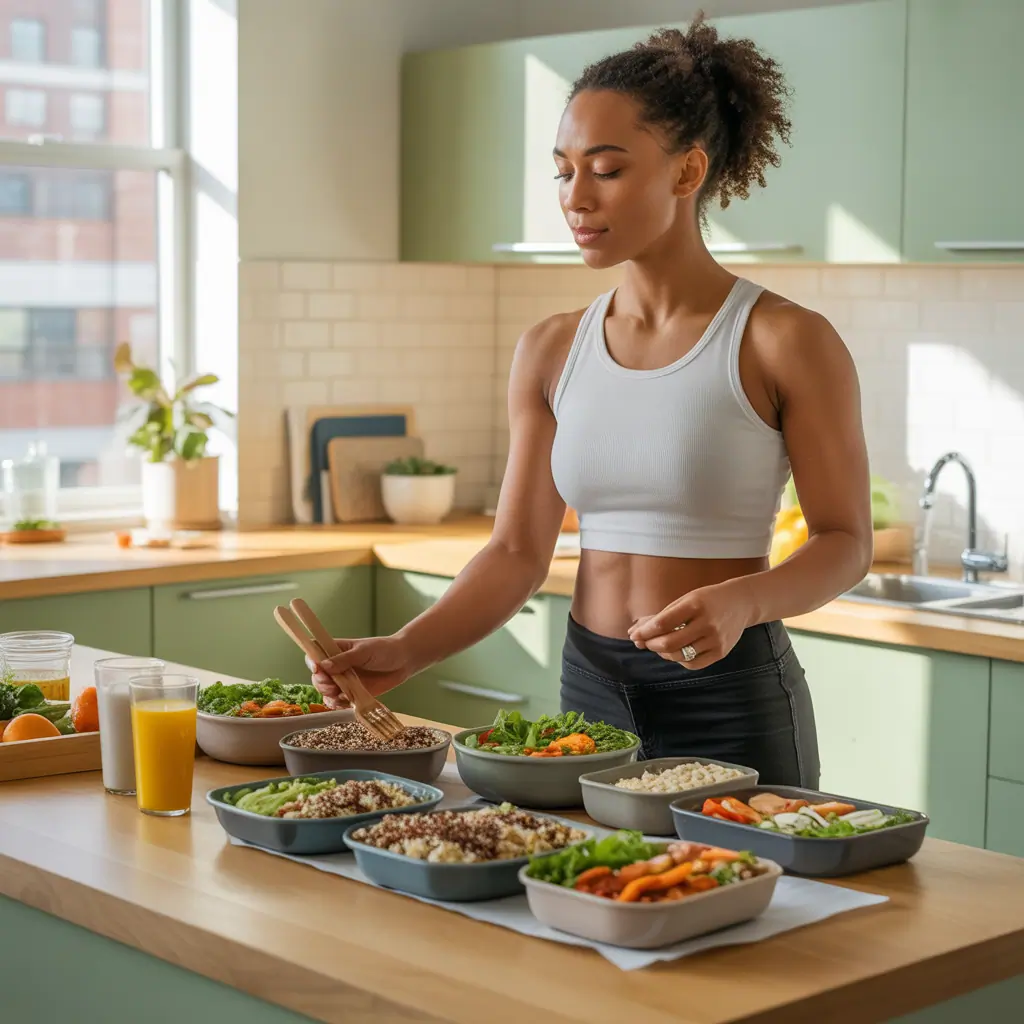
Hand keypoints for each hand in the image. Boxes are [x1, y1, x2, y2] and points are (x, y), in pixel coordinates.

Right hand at [306, 635, 416, 708]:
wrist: (404, 661)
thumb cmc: (384, 650)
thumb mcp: (364, 651)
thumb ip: (344, 659)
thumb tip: (324, 665)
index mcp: (336, 649)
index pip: (315, 653)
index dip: (312, 662)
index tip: (317, 669)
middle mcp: (336, 665)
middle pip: (317, 676)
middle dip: (321, 683)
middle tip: (332, 686)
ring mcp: (344, 680)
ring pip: (326, 691)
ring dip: (328, 696)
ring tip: (340, 695)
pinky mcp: (352, 693)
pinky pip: (338, 701)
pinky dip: (338, 704)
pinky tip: (346, 702)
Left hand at [626, 581, 756, 669]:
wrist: (740, 603)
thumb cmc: (706, 600)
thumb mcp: (685, 600)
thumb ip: (662, 615)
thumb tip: (635, 631)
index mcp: (695, 605)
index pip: (663, 623)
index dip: (645, 632)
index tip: (634, 635)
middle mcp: (707, 623)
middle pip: (670, 643)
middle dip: (651, 645)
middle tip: (643, 642)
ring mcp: (716, 640)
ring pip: (680, 656)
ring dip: (663, 653)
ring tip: (659, 646)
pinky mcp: (721, 652)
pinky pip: (693, 664)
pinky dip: (679, 660)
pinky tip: (675, 652)